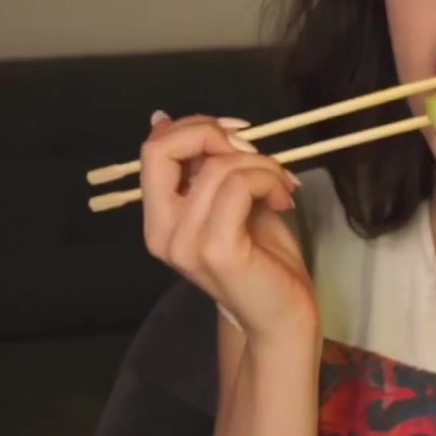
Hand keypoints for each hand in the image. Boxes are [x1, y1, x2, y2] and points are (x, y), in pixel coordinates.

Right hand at [139, 112, 315, 342]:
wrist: (283, 316)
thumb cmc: (262, 260)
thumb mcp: (229, 198)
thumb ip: (202, 165)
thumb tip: (164, 119)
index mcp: (159, 219)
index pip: (152, 150)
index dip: (194, 127)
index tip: (235, 135)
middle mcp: (161, 232)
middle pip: (161, 149)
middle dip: (211, 132)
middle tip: (253, 151)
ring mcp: (185, 244)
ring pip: (216, 165)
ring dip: (260, 163)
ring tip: (280, 184)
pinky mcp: (215, 250)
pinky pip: (237, 185)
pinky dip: (266, 178)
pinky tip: (283, 198)